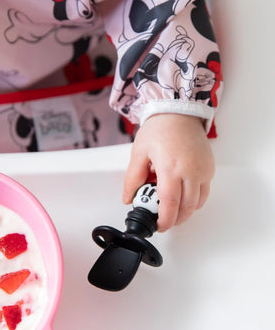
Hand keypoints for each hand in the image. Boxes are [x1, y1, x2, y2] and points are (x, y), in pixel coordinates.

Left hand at [122, 113, 214, 231]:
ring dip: (185, 212)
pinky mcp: (209, 168)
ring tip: (171, 210)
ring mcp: (202, 170)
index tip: (159, 226)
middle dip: (174, 220)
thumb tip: (128, 198)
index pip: (169, 203)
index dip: (165, 220)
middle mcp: (190, 171)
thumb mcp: (139, 152)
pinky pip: (204, 193)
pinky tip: (183, 197)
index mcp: (170, 167)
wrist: (178, 112)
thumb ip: (133, 178)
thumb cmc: (160, 129)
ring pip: (197, 203)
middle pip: (186, 208)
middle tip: (163, 220)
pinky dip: (194, 201)